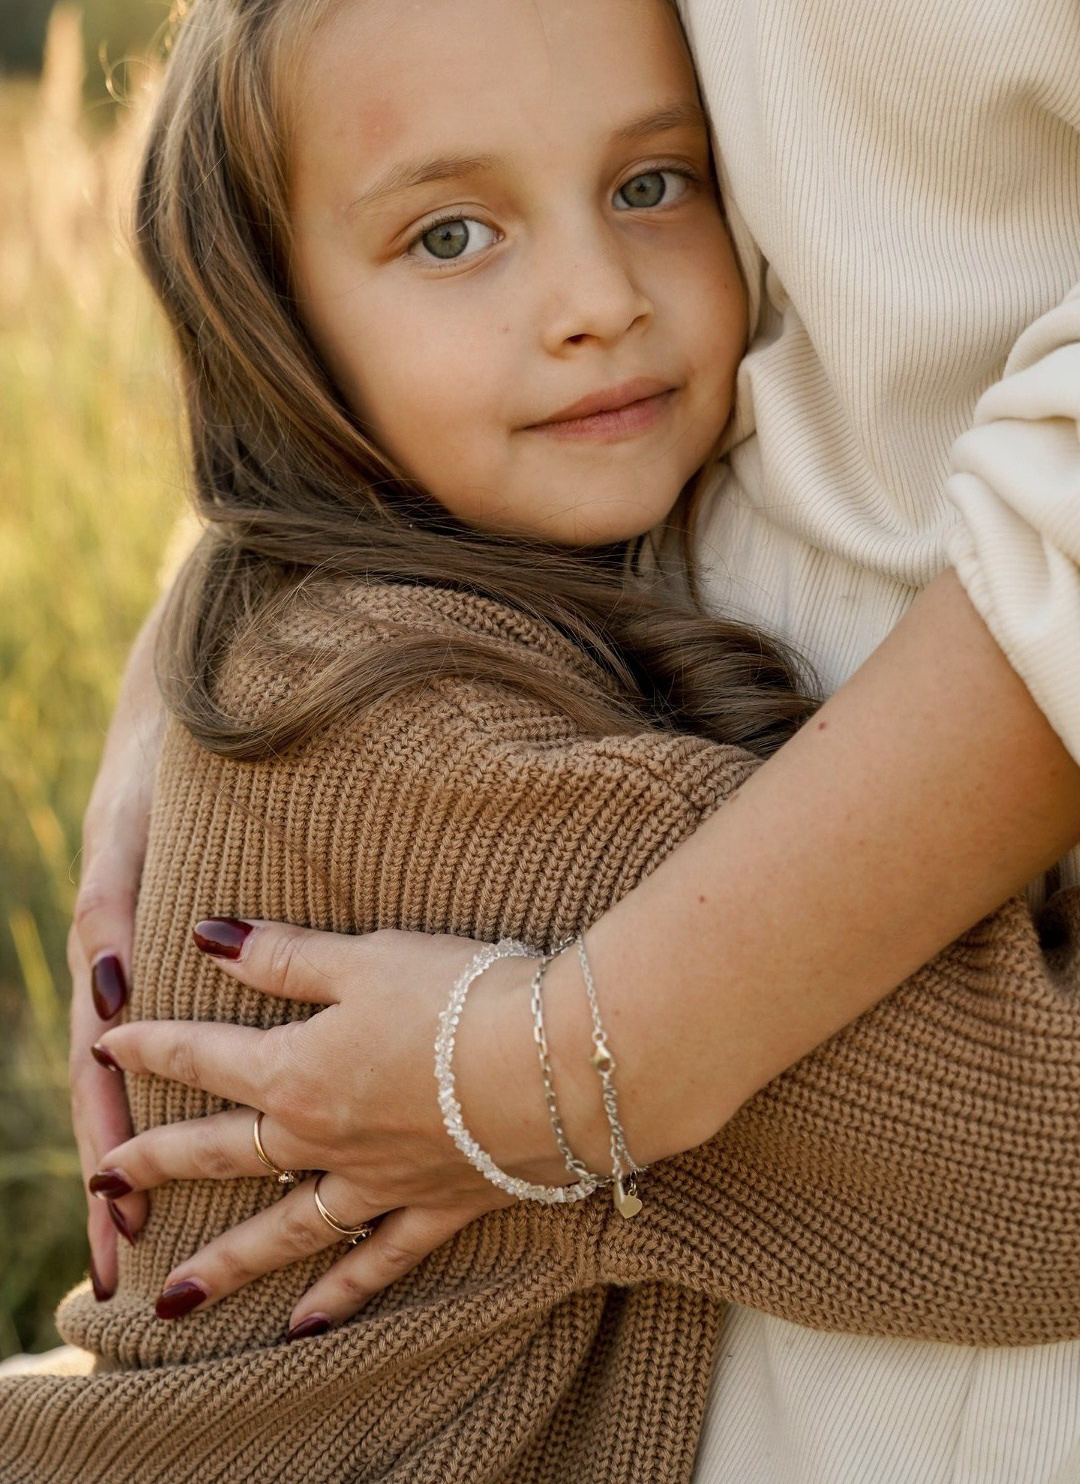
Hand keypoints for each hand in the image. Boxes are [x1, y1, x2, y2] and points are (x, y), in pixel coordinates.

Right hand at [70, 600, 166, 1293]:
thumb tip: (111, 998)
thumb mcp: (131, 831)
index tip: (121, 1220)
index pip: (105, 1068)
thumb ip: (117, 907)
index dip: (113, 1144)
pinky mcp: (182, 952)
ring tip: (155, 1233)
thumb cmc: (158, 770)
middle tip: (126, 1267)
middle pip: (119, 1092)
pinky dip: (182, 1087)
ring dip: (149, 1150)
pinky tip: (212, 1131)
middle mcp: (128, 969)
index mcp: (111, 949)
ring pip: (146, 1074)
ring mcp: (150, 964)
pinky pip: (178, 1032)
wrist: (185, 709)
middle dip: (124, 1177)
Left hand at [90, 921, 560, 1338]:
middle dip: (158, 1165)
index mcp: (297, 1070)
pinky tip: (305, 1327)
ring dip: (225, 1264)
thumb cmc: (457, 996)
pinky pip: (375, 1265)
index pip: (205, 1056)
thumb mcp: (363, 958)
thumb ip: (282, 955)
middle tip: (104, 1186)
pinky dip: (339, 1295)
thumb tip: (205, 937)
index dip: (152, 1048)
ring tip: (172, 1302)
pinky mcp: (434, 1207)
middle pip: (224, 1152)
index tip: (108, 1046)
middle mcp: (322, 1138)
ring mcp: (376, 1182)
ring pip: (284, 1230)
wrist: (548, 1068)